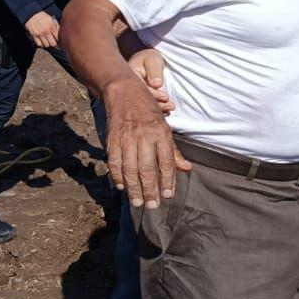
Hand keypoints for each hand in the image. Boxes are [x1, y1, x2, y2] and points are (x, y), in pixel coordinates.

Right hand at [25, 11, 59, 48]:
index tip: (59, 41)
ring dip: (48, 44)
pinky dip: (41, 44)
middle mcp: (46, 31)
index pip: (58, 38)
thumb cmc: (42, 16)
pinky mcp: (34, 36)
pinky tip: (42, 42)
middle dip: (54, 44)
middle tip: (54, 43)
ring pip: (46, 45)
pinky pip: (39, 44)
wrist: (32, 14)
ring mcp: (40, 34)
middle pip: (53, 44)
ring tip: (48, 42)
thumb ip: (56, 26)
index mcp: (52, 27)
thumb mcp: (51, 19)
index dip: (59, 41)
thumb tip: (60, 33)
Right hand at [103, 78, 190, 208]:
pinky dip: (117, 177)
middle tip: (153, 206)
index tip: (168, 195)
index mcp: (160, 133)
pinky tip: (122, 187)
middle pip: (146, 169)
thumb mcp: (165, 128)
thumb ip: (174, 152)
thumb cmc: (148, 112)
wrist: (124, 93)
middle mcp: (144, 136)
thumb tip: (186, 169)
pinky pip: (114, 162)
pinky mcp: (112, 140)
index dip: (167, 180)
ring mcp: (126, 138)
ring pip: (129, 169)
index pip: (165, 162)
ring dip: (133, 188)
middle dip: (150, 190)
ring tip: (138, 202)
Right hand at [127, 47, 174, 112]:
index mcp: (130, 77)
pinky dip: (158, 110)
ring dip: (160, 108)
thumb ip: (154, 71)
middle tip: (171, 106)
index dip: (154, 95)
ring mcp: (134, 95)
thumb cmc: (150, 59)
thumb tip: (156, 84)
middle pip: (142, 101)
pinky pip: (147, 107)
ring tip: (171, 107)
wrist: (149, 61)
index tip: (166, 97)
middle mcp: (130, 89)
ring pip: (145, 106)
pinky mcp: (140, 99)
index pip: (140, 90)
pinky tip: (167, 111)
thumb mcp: (153, 60)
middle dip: (157, 105)